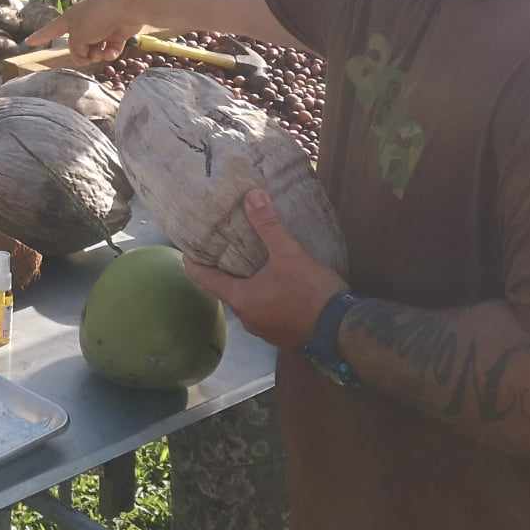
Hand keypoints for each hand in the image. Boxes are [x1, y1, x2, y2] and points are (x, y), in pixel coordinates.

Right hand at [23, 0, 145, 64]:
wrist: (127, 5)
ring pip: (95, 47)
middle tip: (89, 55)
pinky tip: (113, 52)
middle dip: (83, 53)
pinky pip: (110, 46)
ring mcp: (102, 24)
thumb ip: (75, 50)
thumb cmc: (97, 16)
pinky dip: (111, 51)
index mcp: (69, 18)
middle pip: (77, 44)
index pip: (50, 30)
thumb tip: (85, 55)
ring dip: (98, 54)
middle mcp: (84, 20)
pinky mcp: (118, 29)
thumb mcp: (78, 36)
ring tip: (103, 53)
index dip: (39, 37)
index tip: (28, 42)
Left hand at [184, 189, 345, 350]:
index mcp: (240, 299)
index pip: (203, 279)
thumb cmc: (310, 292)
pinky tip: (274, 282)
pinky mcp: (281, 334)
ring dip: (246, 284)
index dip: (193, 262)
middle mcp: (246, 318)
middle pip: (225, 290)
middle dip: (224, 270)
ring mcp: (264, 329)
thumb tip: (252, 195)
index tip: (187, 247)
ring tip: (249, 261)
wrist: (342, 330)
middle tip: (224, 247)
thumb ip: (268, 226)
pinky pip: (264, 311)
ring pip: (246, 302)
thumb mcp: (289, 254)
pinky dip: (263, 296)